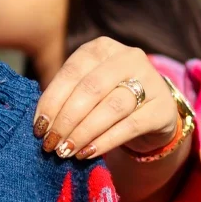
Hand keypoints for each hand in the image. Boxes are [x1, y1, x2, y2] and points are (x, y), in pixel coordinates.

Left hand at [33, 38, 177, 161]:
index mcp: (102, 48)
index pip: (72, 72)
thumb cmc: (108, 100)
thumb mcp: (86, 90)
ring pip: (111, 107)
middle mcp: (128, 58)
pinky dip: (104, 142)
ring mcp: (150, 81)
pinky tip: (86, 153)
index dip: (51, 101)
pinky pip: (129, 126)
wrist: (151, 114)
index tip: (38, 127)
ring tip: (65, 151)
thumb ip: (65, 98)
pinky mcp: (162, 109)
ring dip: (83, 132)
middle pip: (91, 89)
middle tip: (50, 143)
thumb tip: (40, 123)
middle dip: (66, 119)